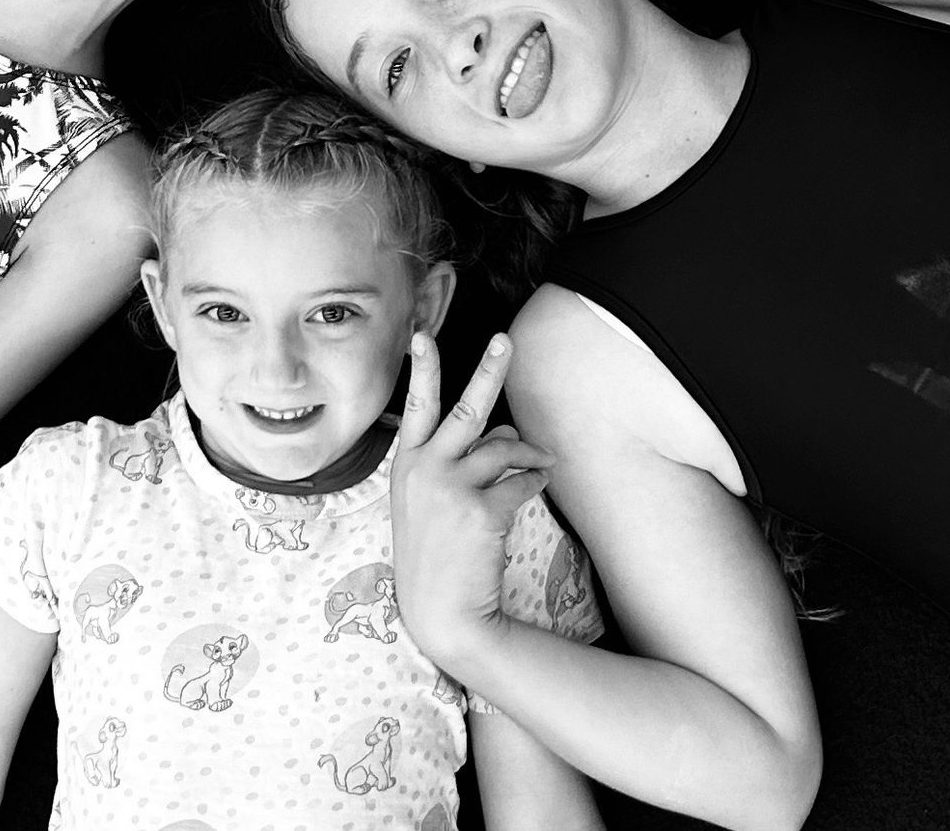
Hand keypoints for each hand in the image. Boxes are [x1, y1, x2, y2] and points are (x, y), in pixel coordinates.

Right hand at [389, 332, 553, 675]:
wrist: (440, 615)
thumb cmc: (433, 558)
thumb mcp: (426, 504)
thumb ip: (454, 464)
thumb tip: (504, 433)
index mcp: (406, 465)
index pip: (414, 407)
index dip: (421, 369)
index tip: (422, 335)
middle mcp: (425, 469)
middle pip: (465, 409)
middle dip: (489, 370)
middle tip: (505, 341)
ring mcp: (450, 488)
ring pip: (502, 447)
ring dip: (529, 452)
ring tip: (544, 460)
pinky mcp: (479, 510)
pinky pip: (519, 483)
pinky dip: (533, 483)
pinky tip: (538, 487)